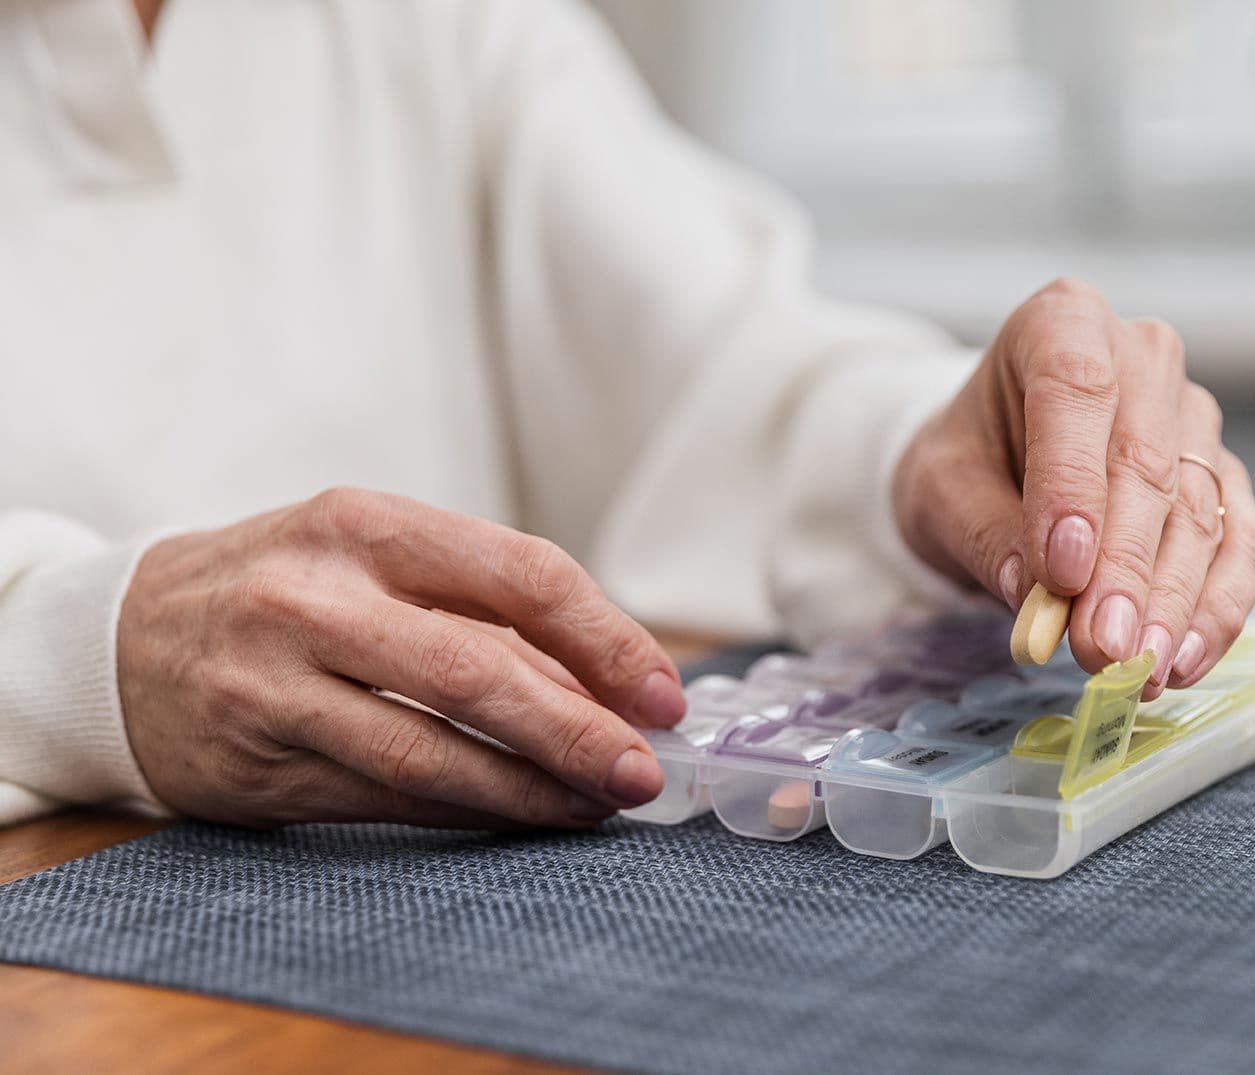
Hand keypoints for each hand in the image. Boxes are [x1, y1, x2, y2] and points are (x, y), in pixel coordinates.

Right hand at [117, 488, 686, 827]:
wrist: (122, 637)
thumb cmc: (282, 586)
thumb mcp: (370, 556)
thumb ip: (479, 607)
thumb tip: (607, 684)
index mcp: (367, 525)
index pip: (521, 576)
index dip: (606, 639)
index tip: (660, 692)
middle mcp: (316, 598)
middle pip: (480, 671)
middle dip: (579, 728)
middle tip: (643, 769)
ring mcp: (278, 683)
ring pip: (431, 749)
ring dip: (530, 786)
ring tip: (596, 803)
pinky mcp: (257, 760)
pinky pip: (384, 794)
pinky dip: (466, 811)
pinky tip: (520, 814)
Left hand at [892, 279, 1254, 699]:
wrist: (992, 463)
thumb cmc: (965, 461)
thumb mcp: (940, 491)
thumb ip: (986, 535)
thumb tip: (1037, 595)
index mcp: (1062, 322)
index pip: (1076, 391)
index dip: (1073, 485)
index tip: (1062, 572)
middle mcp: (1143, 356)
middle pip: (1147, 464)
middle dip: (1125, 569)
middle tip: (1100, 647)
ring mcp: (1193, 417)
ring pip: (1200, 513)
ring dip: (1171, 602)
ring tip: (1135, 669)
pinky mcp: (1223, 479)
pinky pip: (1241, 545)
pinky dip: (1215, 610)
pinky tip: (1179, 660)